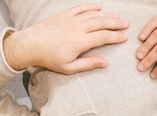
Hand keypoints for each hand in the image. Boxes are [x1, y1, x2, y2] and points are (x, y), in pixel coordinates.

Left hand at [4, 3, 128, 73]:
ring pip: (93, 14)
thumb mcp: (69, 67)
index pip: (103, 37)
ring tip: (117, 17)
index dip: (116, 37)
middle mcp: (77, 28)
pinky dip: (91, 6)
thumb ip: (88, 64)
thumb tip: (105, 63)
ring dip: (107, 15)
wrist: (31, 45)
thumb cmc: (49, 59)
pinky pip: (81, 8)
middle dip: (116, 23)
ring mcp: (71, 19)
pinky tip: (99, 7)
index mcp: (80, 42)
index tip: (124, 38)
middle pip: (102, 23)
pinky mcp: (64, 15)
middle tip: (126, 25)